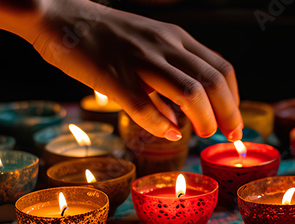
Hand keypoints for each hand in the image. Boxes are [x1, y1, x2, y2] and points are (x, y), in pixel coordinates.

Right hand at [33, 0, 241, 140]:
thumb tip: (183, 119)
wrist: (60, 17)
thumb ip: (169, 75)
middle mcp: (164, 45)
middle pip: (213, 81)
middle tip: (226, 135)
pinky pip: (145, 106)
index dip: (234, 99)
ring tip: (202, 133)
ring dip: (203, 118)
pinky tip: (170, 133)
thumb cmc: (106, 37)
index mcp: (175, 38)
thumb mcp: (148, 45)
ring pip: (189, 91)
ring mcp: (140, 60)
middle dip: (227, 113)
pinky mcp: (113, 76)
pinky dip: (162, 125)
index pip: (220, 69)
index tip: (233, 122)